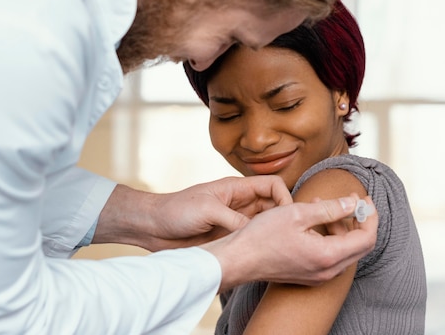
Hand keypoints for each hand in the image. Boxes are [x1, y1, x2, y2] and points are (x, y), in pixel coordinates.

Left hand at [93, 176, 291, 250]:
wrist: (153, 227)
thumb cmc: (177, 211)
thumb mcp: (208, 210)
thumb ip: (234, 219)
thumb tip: (259, 233)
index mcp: (237, 189)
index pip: (272, 185)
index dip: (285, 198)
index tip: (287, 217)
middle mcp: (240, 205)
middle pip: (273, 207)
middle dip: (284, 219)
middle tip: (291, 237)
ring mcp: (235, 223)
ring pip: (265, 226)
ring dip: (273, 235)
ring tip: (281, 249)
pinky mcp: (228, 240)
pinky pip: (251, 242)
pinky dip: (260, 247)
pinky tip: (264, 258)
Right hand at [201, 195, 377, 289]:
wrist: (239, 259)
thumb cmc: (263, 235)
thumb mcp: (298, 213)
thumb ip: (331, 209)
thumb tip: (353, 202)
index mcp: (328, 255)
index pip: (367, 237)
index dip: (370, 215)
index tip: (364, 198)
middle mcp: (328, 271)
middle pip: (359, 245)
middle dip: (358, 219)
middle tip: (350, 198)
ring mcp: (318, 276)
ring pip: (344, 250)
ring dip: (340, 225)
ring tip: (322, 202)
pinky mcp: (308, 275)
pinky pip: (330, 255)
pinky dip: (329, 236)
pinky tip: (313, 219)